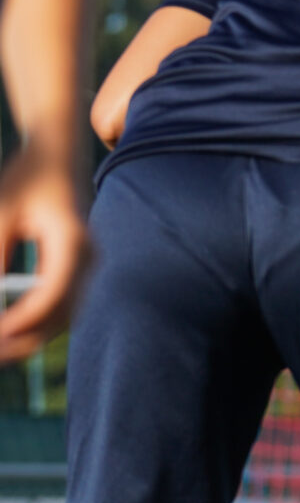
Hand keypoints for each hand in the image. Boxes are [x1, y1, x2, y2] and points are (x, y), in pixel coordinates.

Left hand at [0, 148, 86, 361]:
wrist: (58, 154)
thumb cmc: (25, 178)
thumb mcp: (1, 213)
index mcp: (72, 242)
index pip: (52, 294)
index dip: (22, 319)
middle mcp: (88, 258)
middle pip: (62, 314)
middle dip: (25, 338)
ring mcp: (88, 264)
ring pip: (65, 314)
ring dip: (32, 334)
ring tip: (0, 348)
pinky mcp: (80, 266)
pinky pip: (63, 303)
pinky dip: (38, 319)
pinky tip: (12, 328)